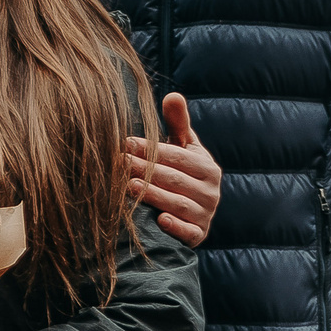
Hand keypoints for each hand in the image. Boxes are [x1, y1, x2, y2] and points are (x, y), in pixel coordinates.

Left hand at [125, 92, 222, 245]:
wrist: (192, 215)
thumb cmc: (181, 174)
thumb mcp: (183, 149)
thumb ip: (178, 124)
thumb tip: (173, 94)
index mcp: (207, 167)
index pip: (177, 156)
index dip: (151, 149)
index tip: (125, 143)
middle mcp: (211, 191)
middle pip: (175, 179)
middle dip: (145, 170)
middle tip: (119, 164)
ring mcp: (206, 214)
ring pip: (179, 204)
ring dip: (154, 196)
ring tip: (128, 187)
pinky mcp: (199, 235)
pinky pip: (189, 232)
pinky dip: (176, 227)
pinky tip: (159, 221)